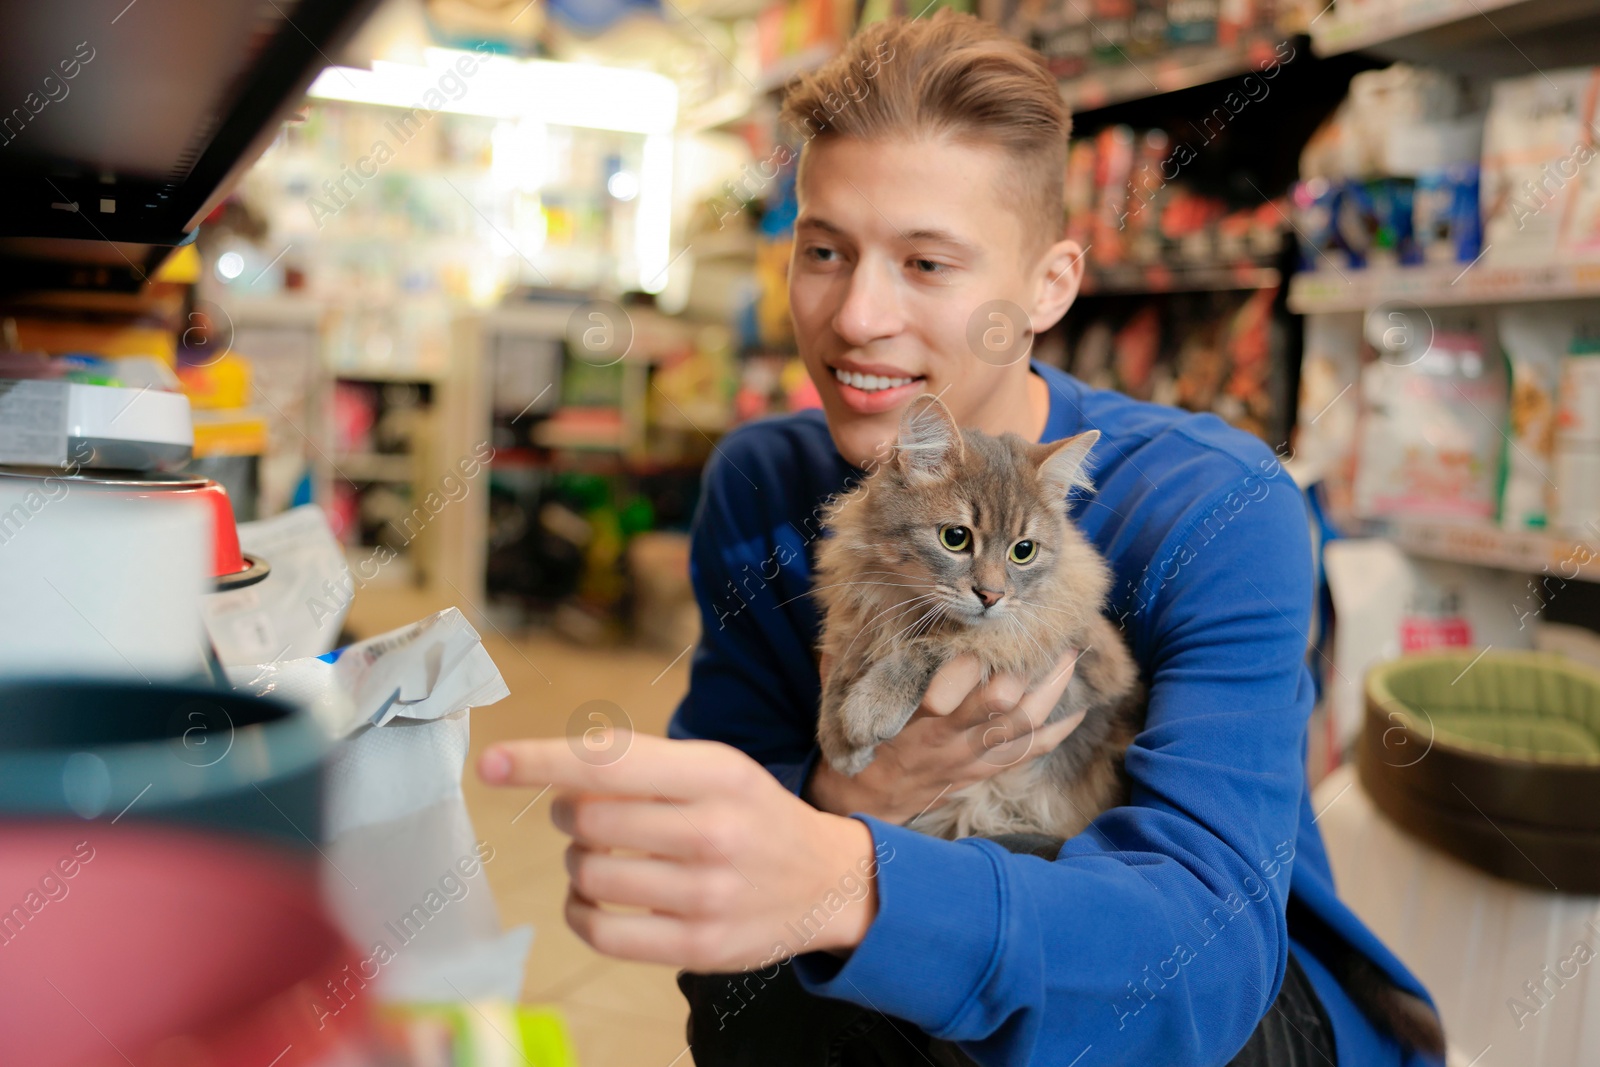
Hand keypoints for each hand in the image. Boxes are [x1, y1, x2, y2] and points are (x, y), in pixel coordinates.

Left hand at [478, 732, 882, 970]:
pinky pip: (602, 932)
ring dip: (577, 862)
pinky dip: (580, 912)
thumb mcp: (716, 768)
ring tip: (600, 855)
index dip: (541, 761)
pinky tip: (592, 898)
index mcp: (716, 775)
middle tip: (588, 813)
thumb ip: (643, 765)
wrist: (827, 881)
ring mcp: (707, 895)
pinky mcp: (698, 946)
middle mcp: (713, 832)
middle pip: (590, 819)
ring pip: (590, 874)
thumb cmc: (753, 814)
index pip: (610, 764)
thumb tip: (554, 772)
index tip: (491, 762)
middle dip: (569, 813)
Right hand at [808, 645, 1084, 823]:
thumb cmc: (859, 744)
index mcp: (918, 718)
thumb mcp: (847, 702)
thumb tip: (846, 617)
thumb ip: (848, 662)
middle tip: (1049, 635)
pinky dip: (1056, 731)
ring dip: (1052, 691)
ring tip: (1069, 656)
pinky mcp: (984, 771)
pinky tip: (1076, 711)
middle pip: (1003, 705)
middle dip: (1029, 670)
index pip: (955, 683)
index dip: (976, 656)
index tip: (987, 629)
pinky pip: (1029, 753)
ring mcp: (972, 758)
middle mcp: (951, 739)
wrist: (866, 802)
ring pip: (1025, 726)